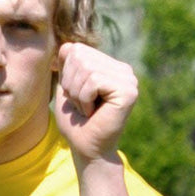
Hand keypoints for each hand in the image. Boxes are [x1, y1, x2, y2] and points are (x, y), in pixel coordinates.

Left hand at [54, 42, 138, 165]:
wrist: (88, 150)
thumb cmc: (77, 125)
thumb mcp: (67, 91)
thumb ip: (67, 67)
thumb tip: (66, 45)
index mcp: (110, 67)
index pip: (77, 50)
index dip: (66, 75)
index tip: (75, 97)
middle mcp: (122, 69)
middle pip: (80, 56)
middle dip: (70, 85)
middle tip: (81, 105)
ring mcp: (128, 78)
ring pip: (86, 69)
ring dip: (77, 95)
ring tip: (87, 110)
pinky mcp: (128, 90)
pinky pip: (93, 82)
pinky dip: (84, 99)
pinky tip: (93, 112)